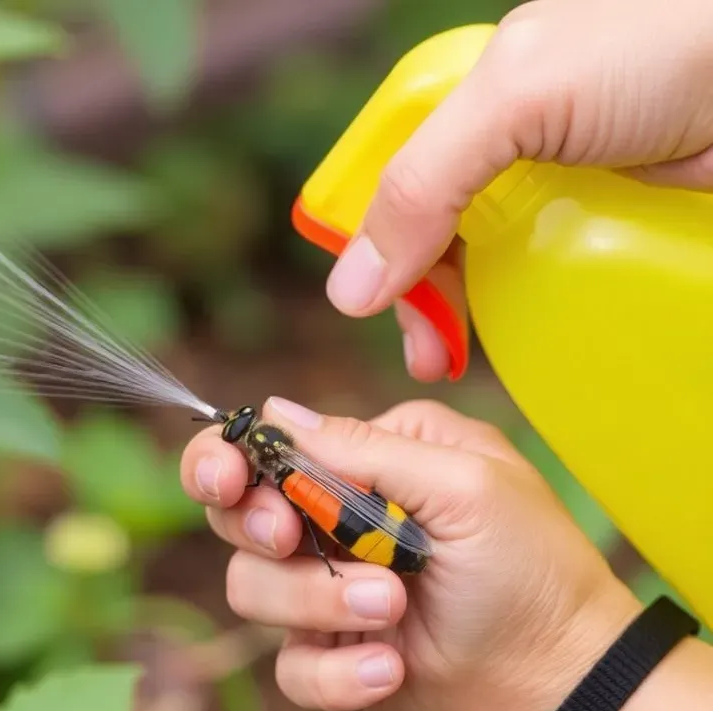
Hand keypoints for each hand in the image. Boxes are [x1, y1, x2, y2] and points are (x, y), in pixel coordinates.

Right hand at [180, 396, 642, 710]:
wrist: (563, 684)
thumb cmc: (532, 567)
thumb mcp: (466, 484)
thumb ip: (367, 448)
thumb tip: (277, 413)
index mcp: (369, 461)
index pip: (266, 448)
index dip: (228, 462)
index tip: (229, 482)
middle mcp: (337, 518)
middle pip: (237, 515)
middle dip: (258, 531)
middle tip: (288, 539)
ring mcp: (330, 588)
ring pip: (251, 589)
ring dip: (318, 601)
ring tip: (393, 611)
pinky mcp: (332, 654)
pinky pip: (290, 666)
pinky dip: (336, 674)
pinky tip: (389, 670)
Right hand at [326, 0, 712, 381]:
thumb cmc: (663, 48)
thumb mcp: (516, 97)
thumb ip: (424, 181)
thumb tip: (351, 289)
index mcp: (468, 96)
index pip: (389, 176)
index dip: (370, 240)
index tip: (371, 301)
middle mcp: (506, 142)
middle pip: (428, 231)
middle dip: (414, 293)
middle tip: (424, 349)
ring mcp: (557, 188)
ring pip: (480, 263)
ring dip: (459, 314)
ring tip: (453, 358)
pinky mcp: (607, 227)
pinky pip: (544, 279)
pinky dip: (520, 312)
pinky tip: (512, 336)